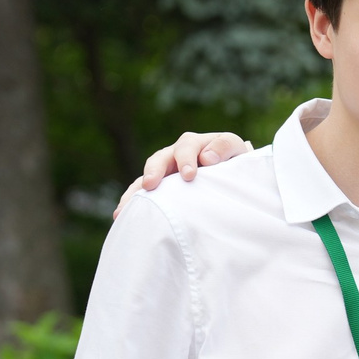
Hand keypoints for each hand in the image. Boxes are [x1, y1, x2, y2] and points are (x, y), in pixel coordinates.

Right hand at [115, 132, 251, 214]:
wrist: (236, 174)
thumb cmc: (237, 162)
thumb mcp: (237, 150)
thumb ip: (225, 148)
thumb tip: (206, 158)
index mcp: (196, 143)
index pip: (187, 147)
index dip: (186, 159)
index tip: (188, 175)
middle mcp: (176, 154)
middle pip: (160, 159)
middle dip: (154, 171)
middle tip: (151, 185)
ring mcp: (166, 170)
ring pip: (147, 176)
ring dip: (135, 190)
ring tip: (125, 207)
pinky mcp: (162, 185)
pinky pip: (143, 191)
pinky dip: (132, 201)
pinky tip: (121, 215)